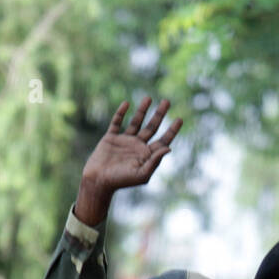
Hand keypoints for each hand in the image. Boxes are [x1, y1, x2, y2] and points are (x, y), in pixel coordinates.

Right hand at [74, 97, 182, 223]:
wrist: (99, 180)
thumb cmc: (122, 181)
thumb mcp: (142, 174)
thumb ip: (155, 161)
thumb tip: (169, 148)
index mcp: (147, 155)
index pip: (163, 140)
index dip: (172, 130)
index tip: (180, 119)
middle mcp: (137, 146)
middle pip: (152, 127)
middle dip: (160, 114)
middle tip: (167, 101)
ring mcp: (124, 141)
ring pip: (136, 122)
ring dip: (142, 110)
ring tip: (148, 98)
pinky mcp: (111, 137)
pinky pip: (117, 122)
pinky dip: (121, 113)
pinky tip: (126, 104)